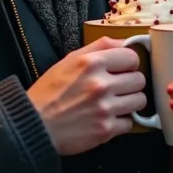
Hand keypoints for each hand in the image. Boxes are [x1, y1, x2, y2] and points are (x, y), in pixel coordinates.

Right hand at [26, 37, 145, 155]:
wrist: (33, 125)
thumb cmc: (49, 92)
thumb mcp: (69, 60)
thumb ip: (99, 47)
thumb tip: (126, 42)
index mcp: (92, 63)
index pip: (132, 57)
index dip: (128, 63)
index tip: (122, 69)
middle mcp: (101, 84)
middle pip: (139, 79)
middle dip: (130, 83)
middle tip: (118, 88)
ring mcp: (105, 108)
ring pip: (139, 100)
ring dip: (130, 102)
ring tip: (115, 103)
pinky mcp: (105, 130)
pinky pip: (129, 123)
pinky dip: (120, 122)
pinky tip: (107, 119)